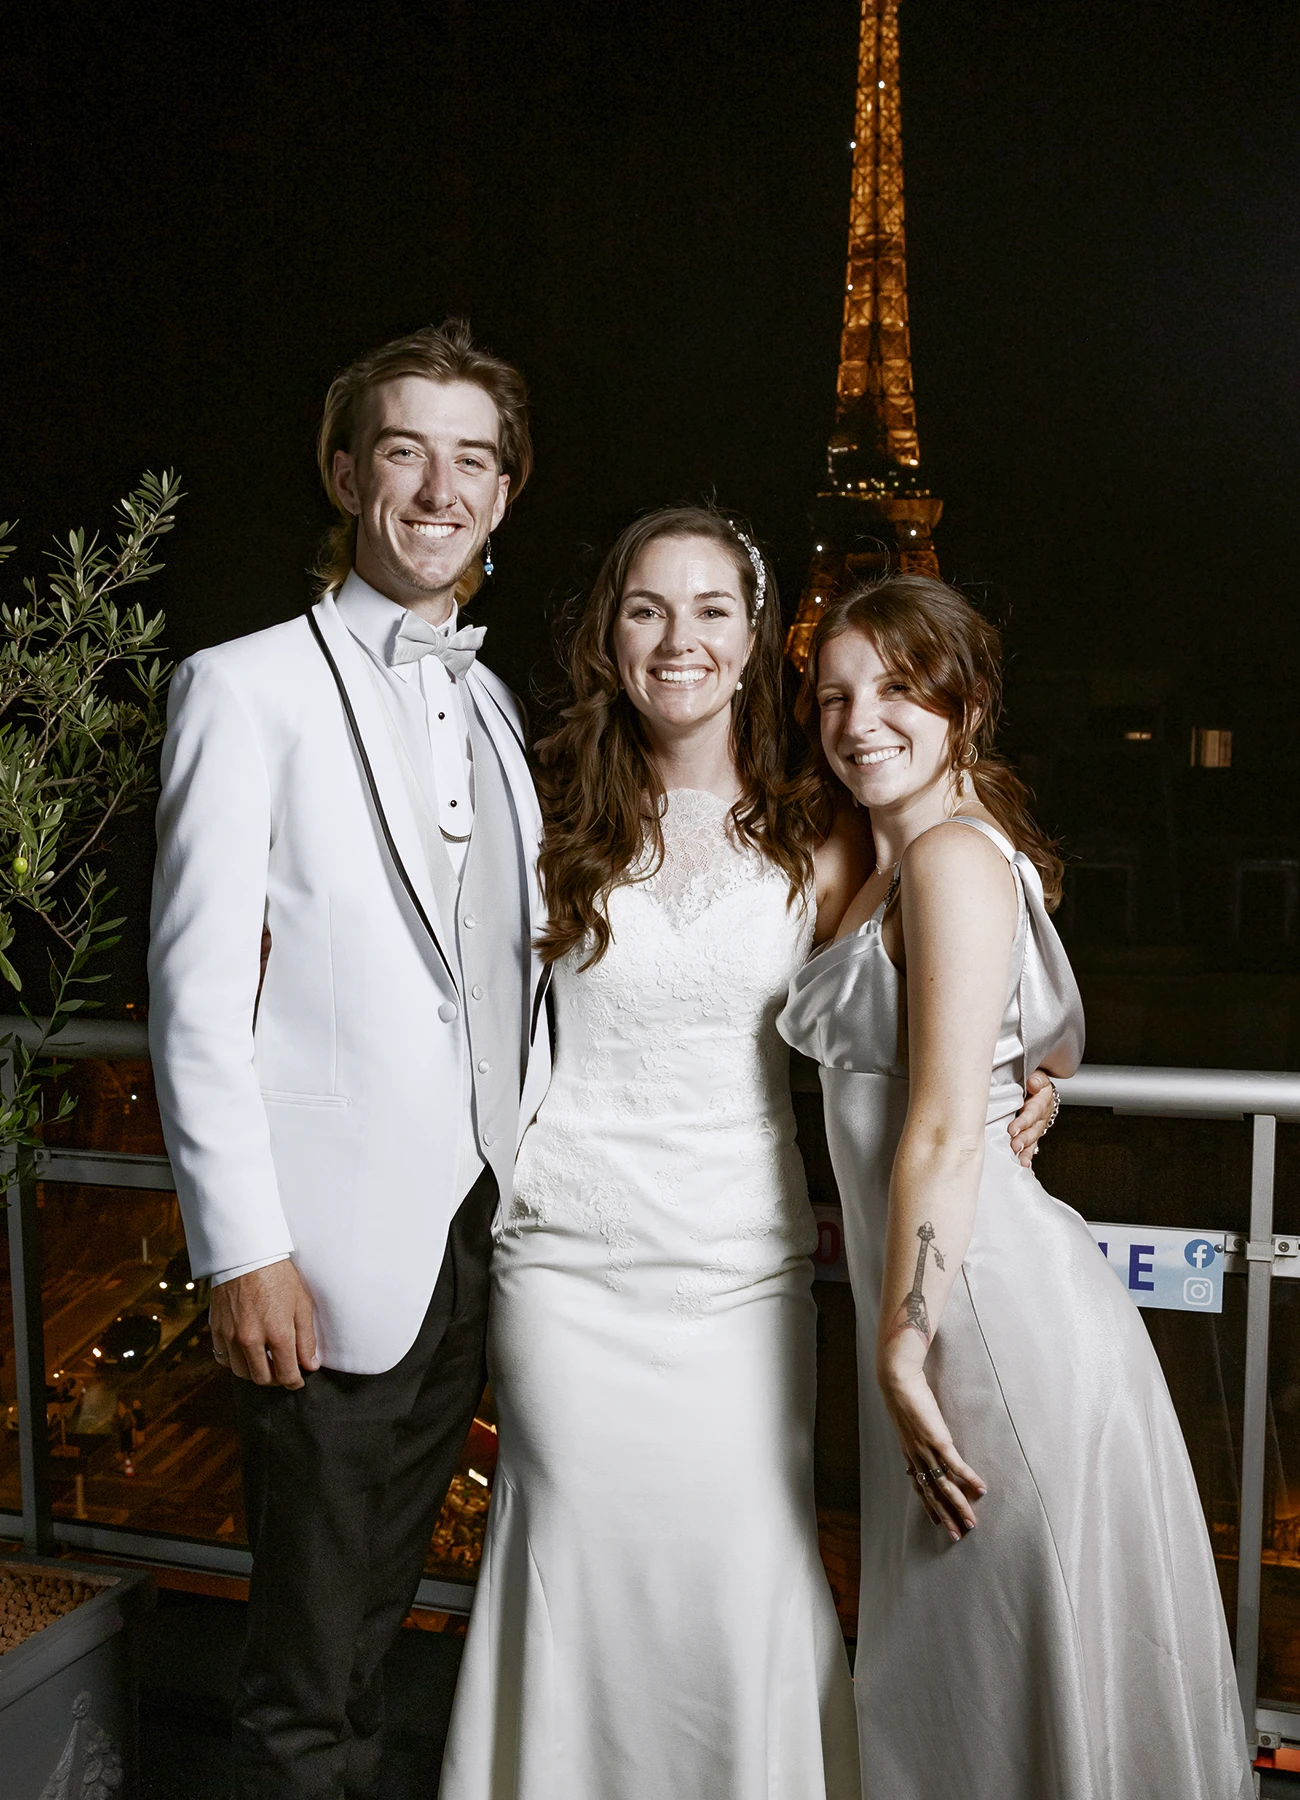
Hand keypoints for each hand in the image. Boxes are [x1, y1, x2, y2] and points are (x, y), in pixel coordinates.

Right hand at [209, 1261, 319, 1388]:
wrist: (247, 1254)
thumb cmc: (278, 1276)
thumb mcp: (302, 1304)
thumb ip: (306, 1338)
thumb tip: (310, 1365)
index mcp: (278, 1333)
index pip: (286, 1374)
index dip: (295, 1381)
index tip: (298, 1379)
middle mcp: (252, 1339)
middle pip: (262, 1379)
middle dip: (276, 1380)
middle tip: (283, 1372)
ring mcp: (231, 1336)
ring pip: (241, 1372)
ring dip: (255, 1372)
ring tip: (266, 1362)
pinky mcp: (217, 1329)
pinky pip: (223, 1358)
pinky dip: (235, 1361)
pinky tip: (246, 1353)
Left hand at [877, 1350, 986, 1543]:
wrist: (897, 1381)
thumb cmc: (903, 1394)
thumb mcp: (907, 1419)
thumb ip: (915, 1432)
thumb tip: (922, 1438)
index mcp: (909, 1452)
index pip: (919, 1485)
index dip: (928, 1505)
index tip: (936, 1522)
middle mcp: (916, 1456)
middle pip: (932, 1494)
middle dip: (945, 1516)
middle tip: (958, 1535)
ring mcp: (927, 1451)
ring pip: (945, 1486)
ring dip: (959, 1506)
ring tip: (971, 1522)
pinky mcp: (939, 1441)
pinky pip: (956, 1466)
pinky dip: (969, 1479)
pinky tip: (981, 1489)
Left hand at [1008, 1068, 1057, 1166]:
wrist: (1039, 1086)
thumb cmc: (1034, 1080)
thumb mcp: (1036, 1074)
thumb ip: (1035, 1078)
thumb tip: (1033, 1083)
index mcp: (1042, 1099)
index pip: (1033, 1112)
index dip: (1023, 1122)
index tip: (1012, 1129)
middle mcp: (1042, 1115)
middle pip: (1034, 1129)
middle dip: (1024, 1139)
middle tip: (1015, 1146)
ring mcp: (1039, 1125)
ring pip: (1034, 1140)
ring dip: (1027, 1150)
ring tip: (1021, 1160)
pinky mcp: (1034, 1132)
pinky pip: (1032, 1145)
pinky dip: (1029, 1155)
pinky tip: (1026, 1164)